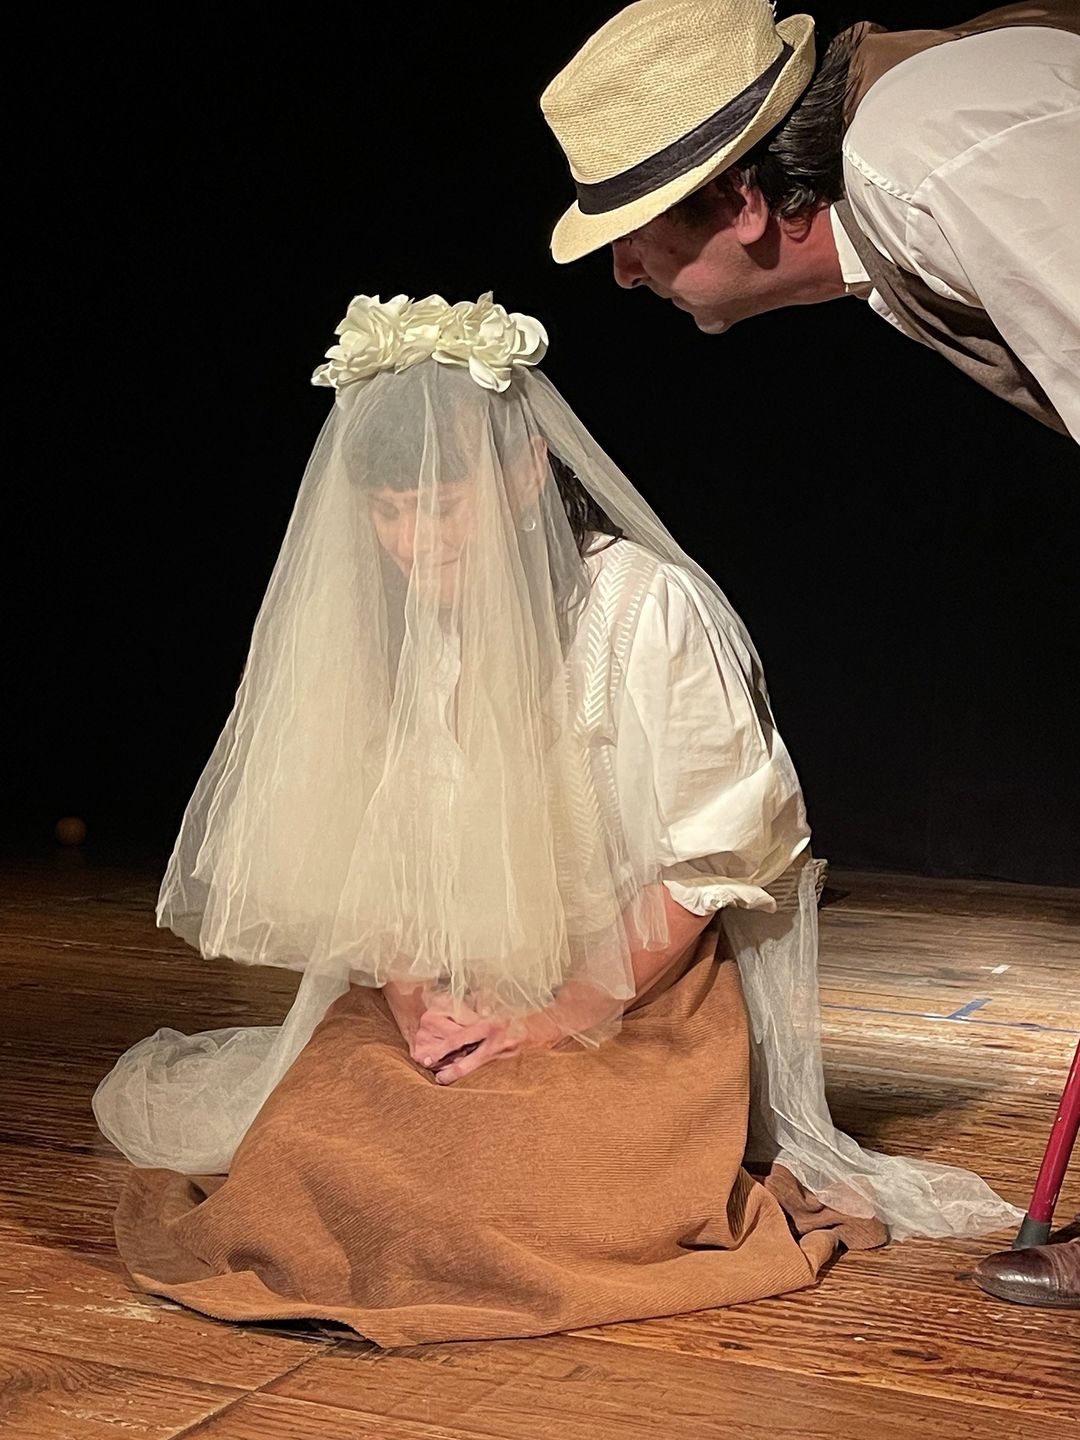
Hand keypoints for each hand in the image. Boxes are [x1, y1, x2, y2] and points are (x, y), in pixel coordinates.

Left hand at [412, 995, 561, 1084]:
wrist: (552, 1021)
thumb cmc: (524, 1007)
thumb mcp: (500, 1002)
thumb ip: (482, 1005)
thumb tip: (466, 1006)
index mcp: (490, 1025)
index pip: (460, 1040)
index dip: (442, 1050)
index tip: (427, 1058)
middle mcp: (497, 1042)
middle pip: (468, 1062)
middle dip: (451, 1072)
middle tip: (435, 1079)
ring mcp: (506, 1054)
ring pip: (479, 1068)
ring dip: (463, 1073)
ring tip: (445, 1080)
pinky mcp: (513, 1061)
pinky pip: (492, 1068)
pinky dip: (479, 1071)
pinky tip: (470, 1076)